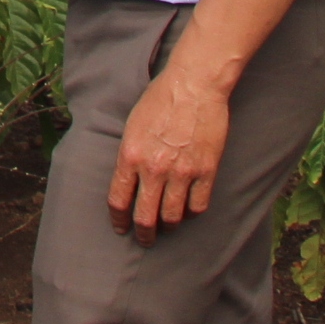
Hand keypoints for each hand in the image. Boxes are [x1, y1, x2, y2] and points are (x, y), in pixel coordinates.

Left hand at [106, 65, 229, 245]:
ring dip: (168, 225)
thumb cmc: (161, 98)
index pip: (118, 201)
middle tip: (145, 239)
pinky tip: (189, 207)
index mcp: (130, 155)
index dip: (119, 220)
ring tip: (168, 224)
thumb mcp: (133, 125)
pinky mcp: (206, 171)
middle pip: (145, 217)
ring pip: (172, 217)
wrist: (194, 84)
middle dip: (143, 233)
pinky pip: (198, 206)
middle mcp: (154, 168)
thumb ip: (129, 155)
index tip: (121, 228)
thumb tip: (129, 181)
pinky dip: (192, 211)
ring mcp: (181, 172)